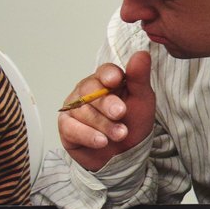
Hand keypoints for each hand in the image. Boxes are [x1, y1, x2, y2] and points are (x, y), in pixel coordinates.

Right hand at [58, 50, 156, 171]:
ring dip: (104, 125)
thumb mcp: (142, 100)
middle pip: (90, 91)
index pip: (104, 71)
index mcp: (106, 81)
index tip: (115, 80)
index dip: (108, 75)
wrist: (126, 154)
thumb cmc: (133, 123)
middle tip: (121, 113)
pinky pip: (71, 128)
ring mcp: (74, 108)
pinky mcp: (66, 127)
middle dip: (107, 103)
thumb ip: (140, 78)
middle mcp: (87, 91)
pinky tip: (101, 141)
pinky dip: (88, 135)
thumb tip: (142, 53)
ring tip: (120, 134)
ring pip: (83, 111)